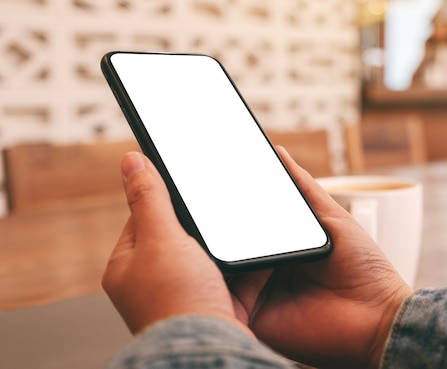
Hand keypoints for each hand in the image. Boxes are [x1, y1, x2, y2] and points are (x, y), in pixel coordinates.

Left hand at [101, 152, 248, 335]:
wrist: (212, 349)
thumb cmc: (176, 303)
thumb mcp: (160, 238)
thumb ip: (149, 197)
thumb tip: (130, 160)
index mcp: (128, 265)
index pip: (143, 217)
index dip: (166, 196)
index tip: (186, 179)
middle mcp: (153, 281)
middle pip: (179, 235)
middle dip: (202, 221)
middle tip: (219, 203)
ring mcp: (184, 293)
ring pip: (209, 254)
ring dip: (225, 243)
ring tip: (240, 225)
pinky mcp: (215, 304)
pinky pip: (232, 275)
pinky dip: (245, 264)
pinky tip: (256, 252)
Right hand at [229, 146, 411, 368]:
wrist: (379, 316)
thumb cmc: (366, 269)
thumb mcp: (333, 218)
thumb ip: (304, 188)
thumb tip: (279, 152)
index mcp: (282, 247)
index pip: (246, 225)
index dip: (230, 209)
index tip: (213, 184)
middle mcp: (264, 270)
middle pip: (231, 246)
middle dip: (217, 229)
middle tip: (199, 205)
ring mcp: (256, 295)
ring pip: (223, 270)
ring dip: (214, 253)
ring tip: (207, 230)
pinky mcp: (253, 317)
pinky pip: (226, 299)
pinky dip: (218, 283)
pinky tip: (218, 262)